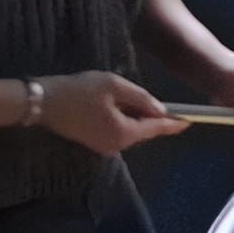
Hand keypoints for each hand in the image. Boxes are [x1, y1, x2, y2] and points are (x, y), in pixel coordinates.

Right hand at [39, 72, 185, 155]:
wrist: (43, 102)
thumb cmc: (78, 91)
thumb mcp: (113, 86)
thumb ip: (140, 97)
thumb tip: (160, 109)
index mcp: (123, 133)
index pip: (156, 128)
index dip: (174, 123)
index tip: (190, 120)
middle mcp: (116, 145)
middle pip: (144, 131)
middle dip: (153, 116)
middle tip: (160, 101)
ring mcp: (104, 146)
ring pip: (131, 131)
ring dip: (137, 116)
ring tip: (132, 97)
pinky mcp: (94, 142)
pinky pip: (118, 131)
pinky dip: (124, 119)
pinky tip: (120, 104)